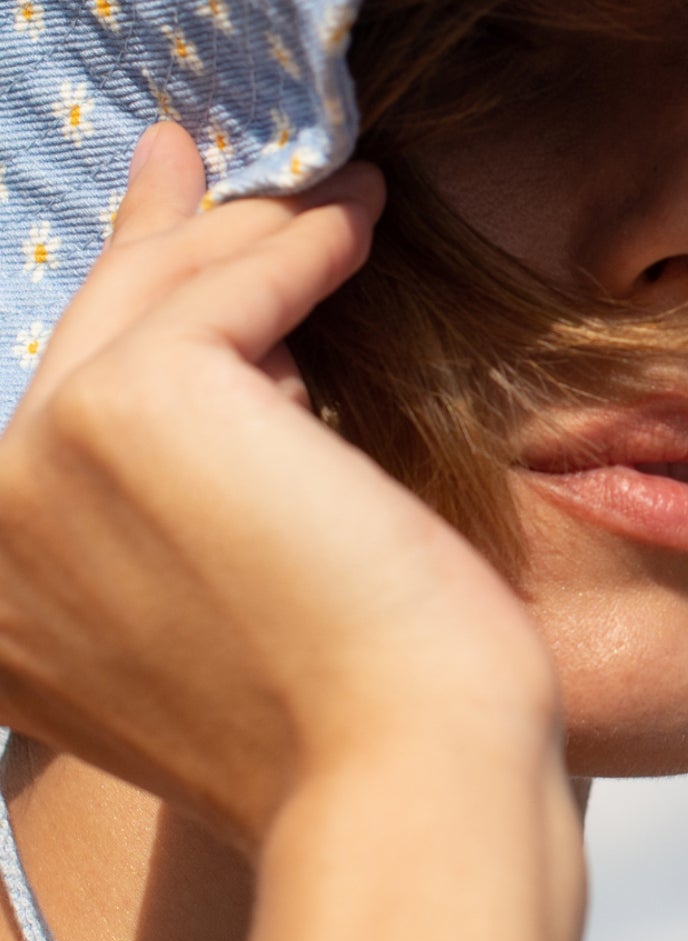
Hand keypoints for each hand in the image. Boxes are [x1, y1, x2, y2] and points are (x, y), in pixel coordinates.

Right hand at [0, 122, 559, 850]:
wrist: (399, 780)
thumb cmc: (346, 710)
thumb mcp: (224, 580)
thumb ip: (177, 471)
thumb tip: (209, 316)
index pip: (62, 403)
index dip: (119, 296)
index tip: (160, 198)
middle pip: (99, 335)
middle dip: (174, 239)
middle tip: (208, 160)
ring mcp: (37, 465)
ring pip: (167, 301)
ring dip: (264, 237)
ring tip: (350, 194)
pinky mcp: (128, 408)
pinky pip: (241, 289)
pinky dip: (309, 247)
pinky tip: (363, 219)